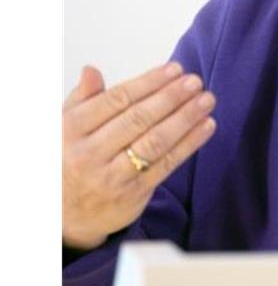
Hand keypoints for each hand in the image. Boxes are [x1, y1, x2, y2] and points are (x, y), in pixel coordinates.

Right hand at [62, 63, 216, 249]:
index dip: (149, 82)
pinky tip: (206, 125)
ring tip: (207, 100)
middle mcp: (89, 153)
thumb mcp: (62, 128)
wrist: (64, 216)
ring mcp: (111, 176)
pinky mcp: (133, 194)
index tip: (175, 69)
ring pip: (155, 142)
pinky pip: (166, 164)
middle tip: (195, 81)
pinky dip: (189, 143)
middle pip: (138, 119)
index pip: (116, 100)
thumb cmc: (68, 161)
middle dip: (171, 97)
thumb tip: (91, 70)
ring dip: (185, 118)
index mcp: (71, 130)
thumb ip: (81, 98)